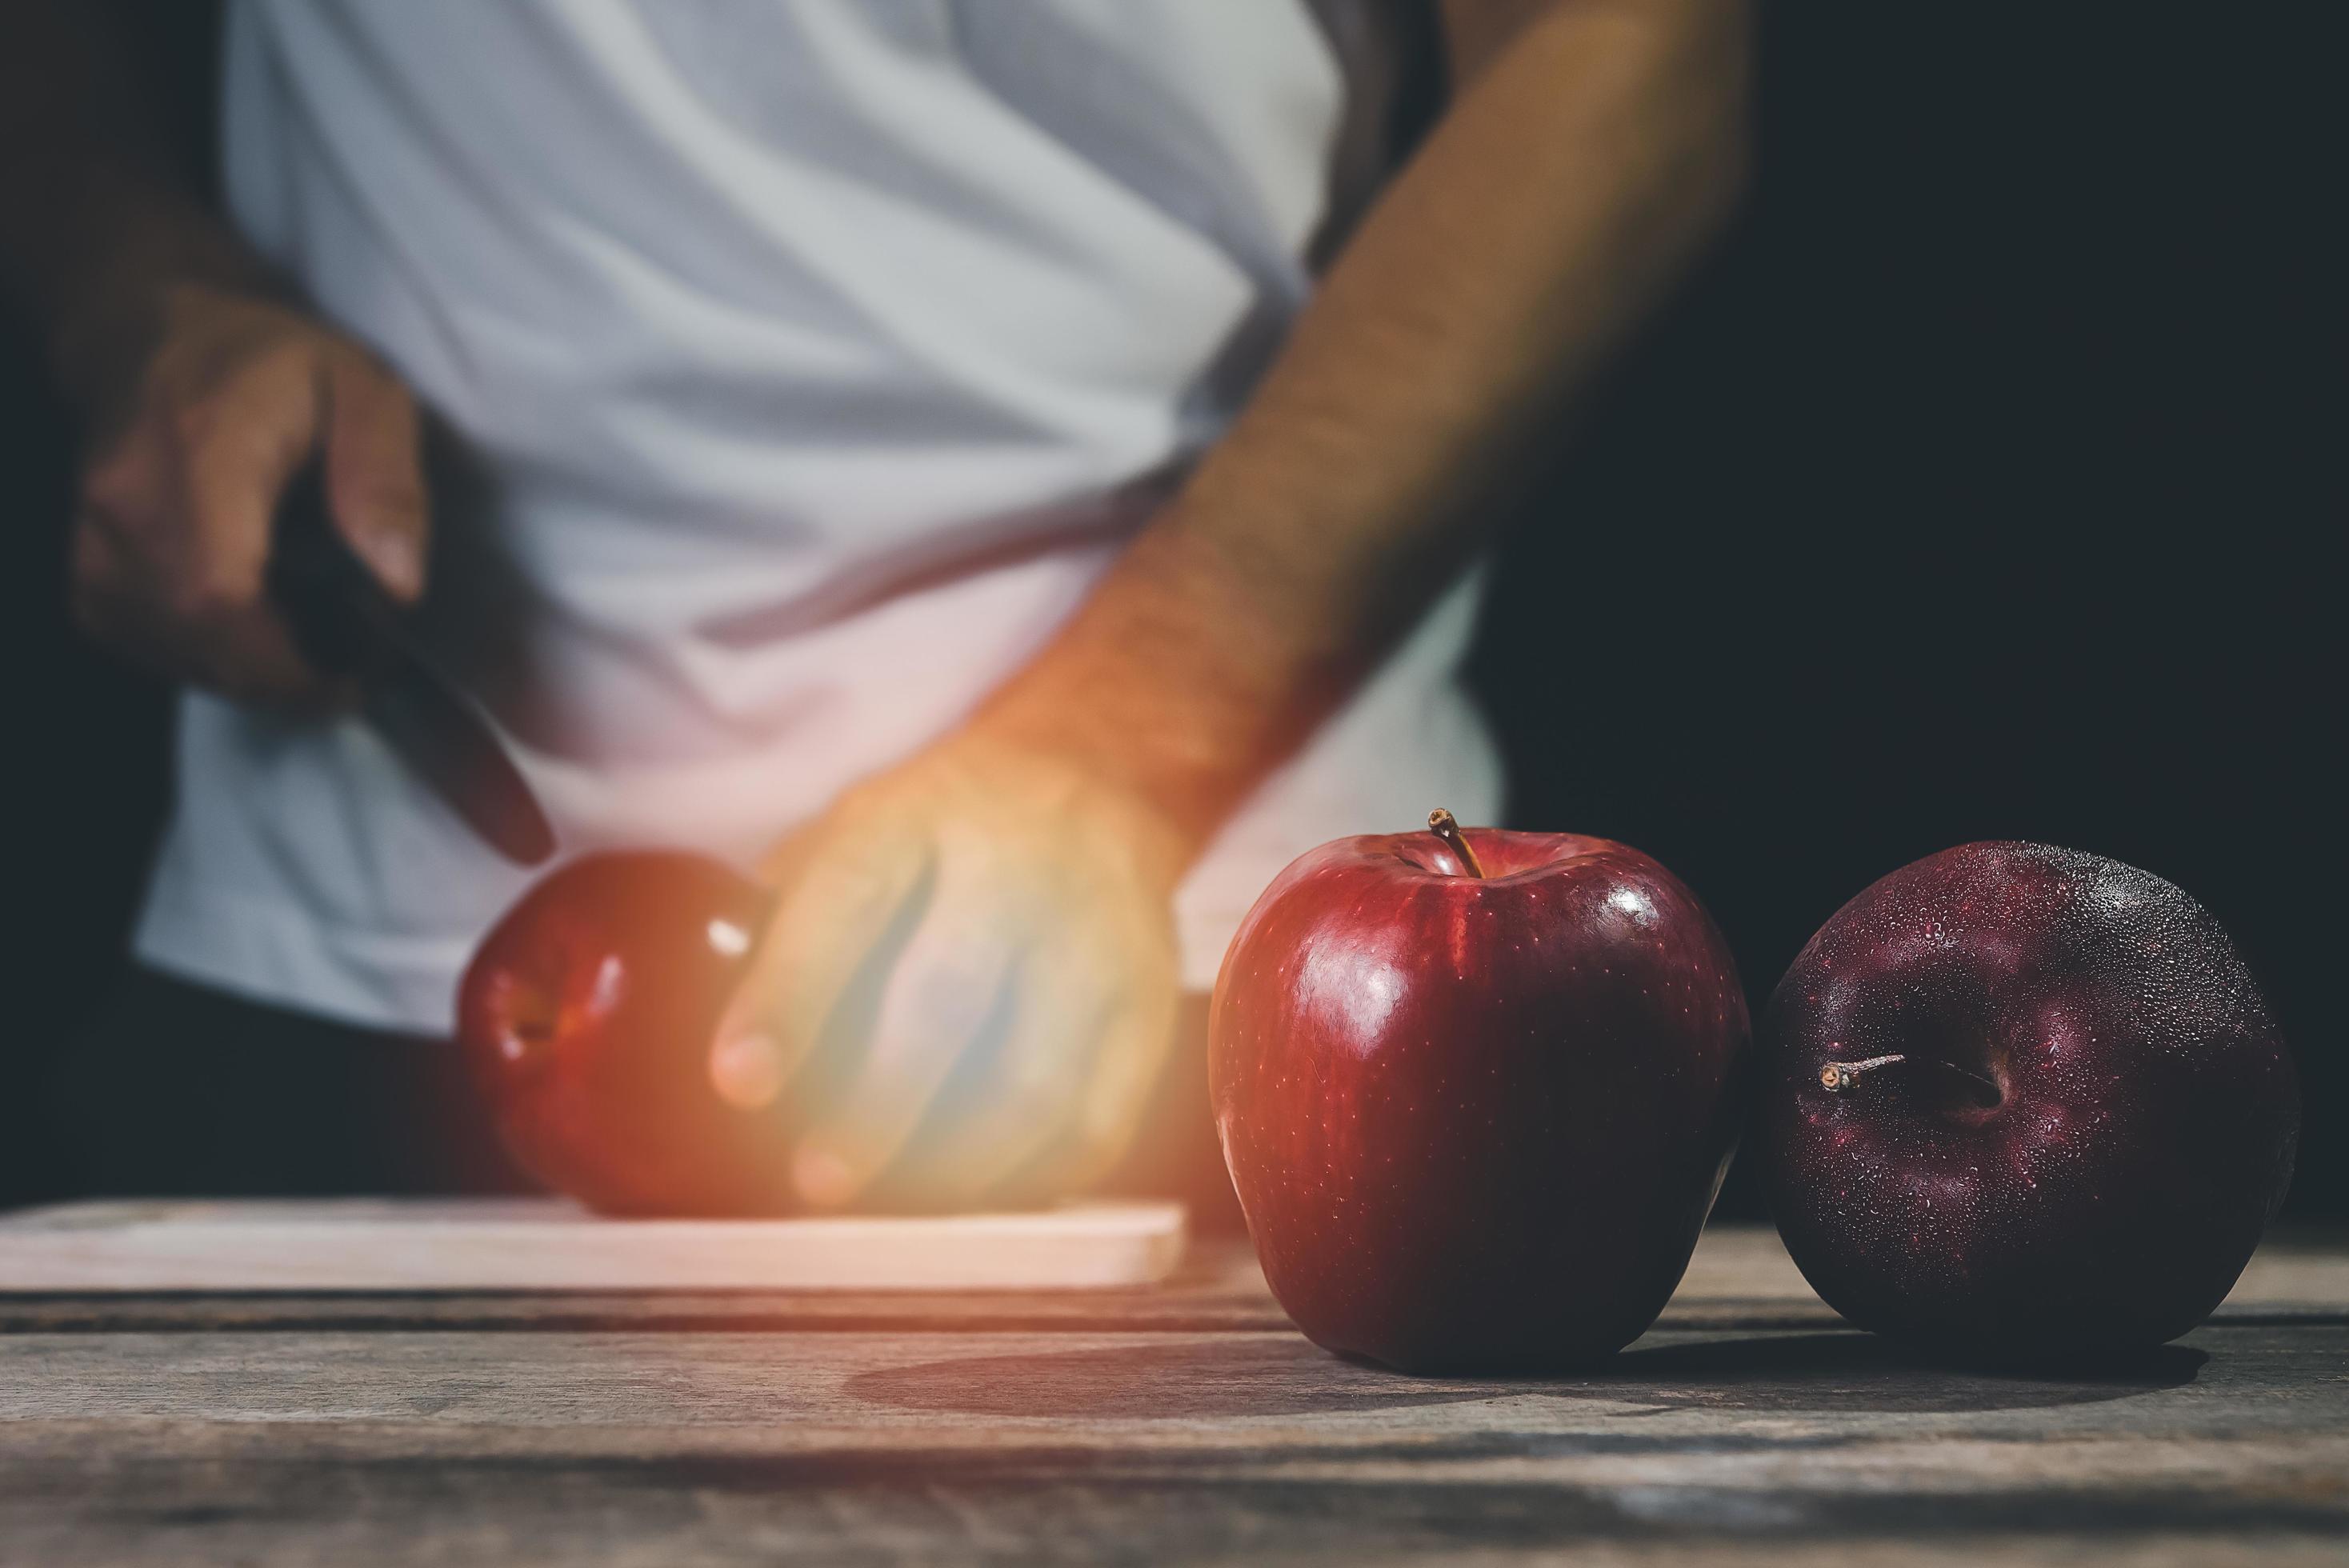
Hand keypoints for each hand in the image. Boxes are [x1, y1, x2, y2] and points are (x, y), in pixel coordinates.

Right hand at [68, 282, 427, 706]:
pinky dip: (211, 659)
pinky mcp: (86, 571)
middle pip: (200, 638)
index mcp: (202, 453)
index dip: (292, 658)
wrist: (157, 340)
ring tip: (315, 649)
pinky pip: (148, 645)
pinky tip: (257, 636)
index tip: (359, 672)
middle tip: (353, 668)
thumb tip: (398, 584)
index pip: (219, 592)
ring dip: (255, 674)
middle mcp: (127, 503)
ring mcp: (92, 541)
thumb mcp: (365, 390)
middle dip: (289, 677)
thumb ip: (386, 481)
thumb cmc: (274, 364)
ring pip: (174, 653)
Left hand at [710, 732, 1191, 1210]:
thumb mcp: (857, 831)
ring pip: (1035, 1079)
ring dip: (955, 1165)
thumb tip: (732, 1062)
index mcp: (917, 813)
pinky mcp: (1150, 1004)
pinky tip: (979, 1194)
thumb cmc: (942, 834)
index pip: (849, 900)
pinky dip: (1033, 1179)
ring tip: (898, 1205)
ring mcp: (1100, 935)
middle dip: (877, 1108)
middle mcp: (1019, 865)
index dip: (791, 997)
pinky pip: (1099, 1120)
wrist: (1102, 781)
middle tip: (818, 1180)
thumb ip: (792, 924)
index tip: (740, 1083)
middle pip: (949, 999)